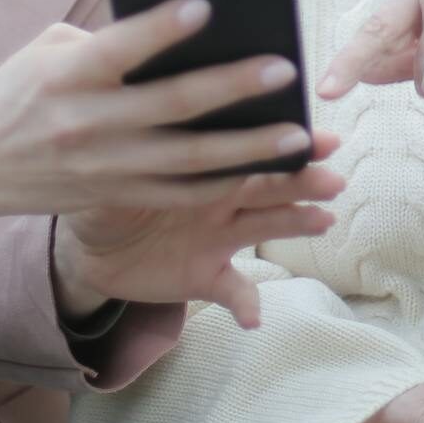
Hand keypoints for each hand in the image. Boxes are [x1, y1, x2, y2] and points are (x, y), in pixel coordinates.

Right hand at [0, 0, 334, 241]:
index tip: (206, 6)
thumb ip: (107, 40)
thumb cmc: (16, 91)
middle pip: (171, 105)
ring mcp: (104, 167)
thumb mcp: (48, 51)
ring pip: (189, 159)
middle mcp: (87, 123)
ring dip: (248, 148)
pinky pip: (180, 193)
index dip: (161, 29)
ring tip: (298, 134)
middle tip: (284, 70)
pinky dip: (225, 183)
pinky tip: (264, 170)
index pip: (119, 49)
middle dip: (233, 88)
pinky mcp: (114, 196)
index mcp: (66, 75)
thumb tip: (176, 28)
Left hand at [52, 129, 344, 325]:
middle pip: (270, 184)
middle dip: (304, 179)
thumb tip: (134, 106)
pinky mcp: (206, 275)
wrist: (90, 244)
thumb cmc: (106, 185)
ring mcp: (219, 236)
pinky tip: (254, 317)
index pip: (249, 146)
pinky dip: (246, 302)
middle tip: (333, 177)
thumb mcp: (112, 159)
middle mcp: (223, 196)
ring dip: (296, 224)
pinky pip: (233, 289)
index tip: (318, 136)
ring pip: (265, 226)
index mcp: (205, 162)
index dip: (285, 142)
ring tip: (324, 220)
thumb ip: (130, 139)